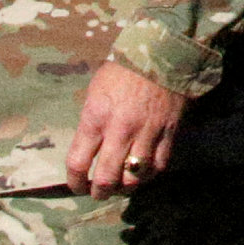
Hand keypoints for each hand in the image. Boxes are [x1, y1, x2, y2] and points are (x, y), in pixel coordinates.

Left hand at [65, 59, 188, 195]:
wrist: (161, 51)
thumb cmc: (122, 70)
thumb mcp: (95, 91)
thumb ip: (91, 122)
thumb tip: (88, 149)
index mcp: (95, 117)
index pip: (78, 162)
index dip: (74, 182)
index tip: (76, 185)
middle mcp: (119, 129)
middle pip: (106, 178)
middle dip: (100, 192)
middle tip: (99, 193)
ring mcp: (146, 132)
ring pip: (134, 177)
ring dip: (126, 187)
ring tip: (122, 185)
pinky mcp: (168, 132)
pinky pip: (159, 165)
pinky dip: (150, 174)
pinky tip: (144, 172)